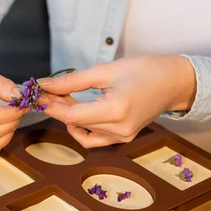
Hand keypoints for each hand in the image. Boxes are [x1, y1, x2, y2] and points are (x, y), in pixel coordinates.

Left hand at [37, 55, 196, 147]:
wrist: (172, 82)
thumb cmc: (143, 71)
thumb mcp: (104, 71)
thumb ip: (72, 81)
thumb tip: (45, 85)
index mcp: (115, 110)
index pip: (71, 115)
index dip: (51, 105)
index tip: (38, 94)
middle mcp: (120, 129)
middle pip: (75, 123)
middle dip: (58, 107)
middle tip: (48, 90)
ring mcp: (123, 137)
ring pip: (82, 132)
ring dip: (69, 117)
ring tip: (65, 97)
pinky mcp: (124, 139)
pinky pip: (94, 139)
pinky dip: (82, 128)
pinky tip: (80, 112)